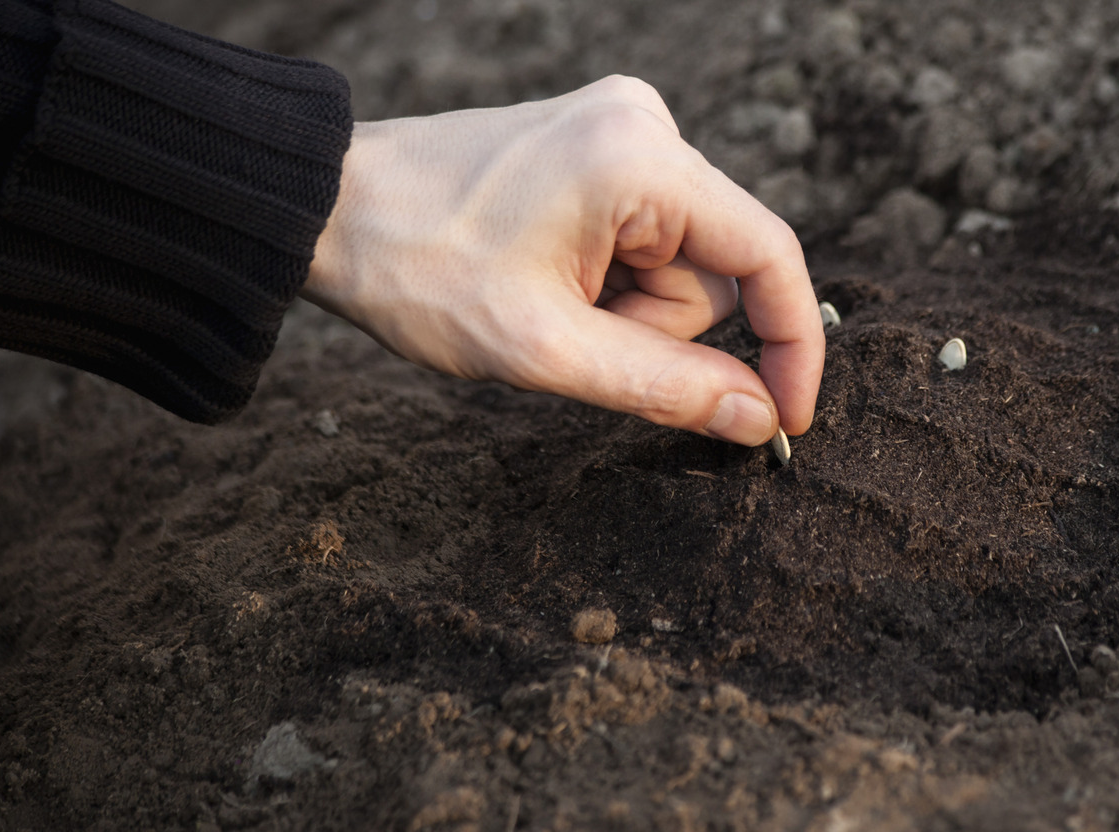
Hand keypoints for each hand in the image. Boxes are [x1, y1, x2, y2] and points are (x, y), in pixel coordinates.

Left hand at [300, 75, 823, 444]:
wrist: (327, 206)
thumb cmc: (419, 269)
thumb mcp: (546, 349)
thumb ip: (665, 388)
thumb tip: (758, 419)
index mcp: (641, 159)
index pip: (769, 255)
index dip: (790, 345)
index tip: (783, 420)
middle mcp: (645, 124)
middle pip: (717, 267)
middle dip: (658, 326)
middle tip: (571, 333)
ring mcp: (621, 127)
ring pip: (680, 261)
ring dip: (629, 307)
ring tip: (546, 302)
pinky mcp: (599, 144)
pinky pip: (648, 236)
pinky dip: (613, 280)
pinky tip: (548, 278)